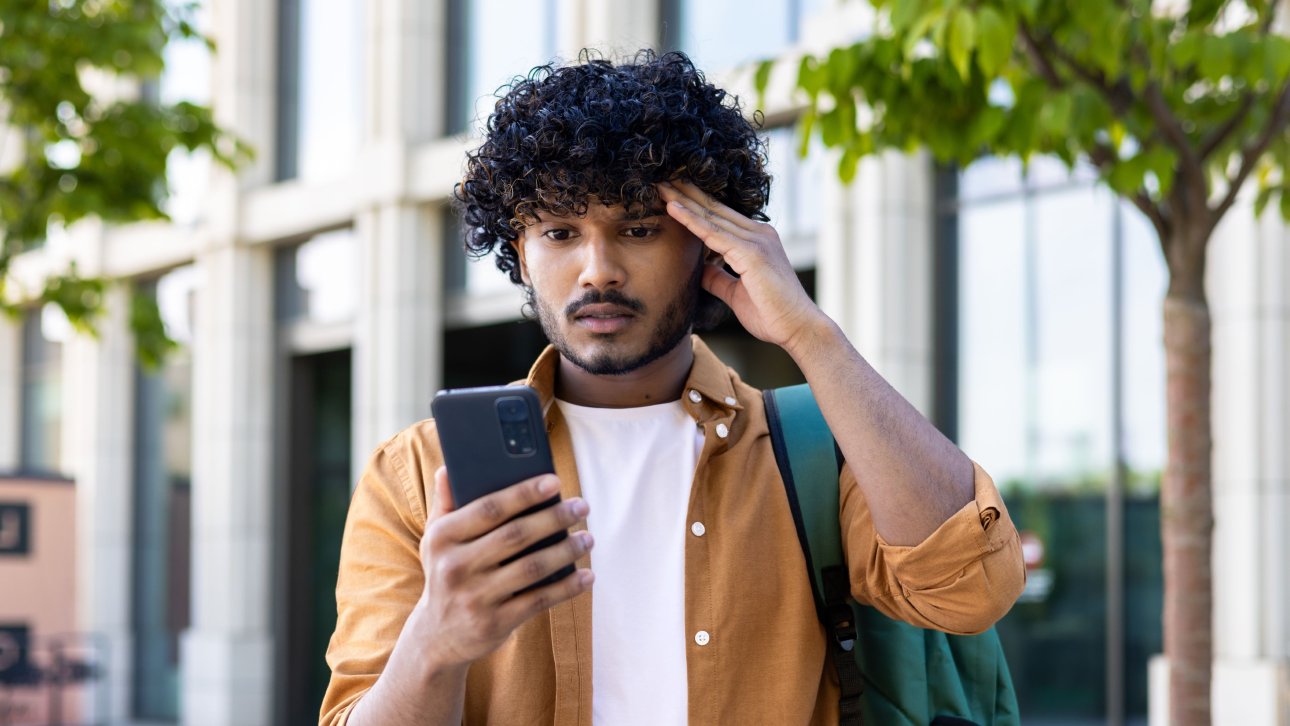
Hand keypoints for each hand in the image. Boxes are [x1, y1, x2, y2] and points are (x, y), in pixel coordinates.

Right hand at [416, 468, 593, 670]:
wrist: (436, 635)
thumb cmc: (445, 572)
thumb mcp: (436, 539)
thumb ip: (446, 503)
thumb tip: (449, 467)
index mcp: (444, 537)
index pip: (489, 508)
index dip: (524, 494)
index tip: (555, 482)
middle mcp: (456, 566)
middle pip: (516, 536)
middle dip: (554, 518)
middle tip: (581, 506)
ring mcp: (476, 597)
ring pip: (532, 568)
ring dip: (566, 551)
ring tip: (588, 538)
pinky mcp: (495, 623)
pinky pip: (538, 601)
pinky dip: (566, 588)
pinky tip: (587, 576)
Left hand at [658, 179, 824, 351]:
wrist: (798, 328)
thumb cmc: (772, 313)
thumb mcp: (737, 292)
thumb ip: (719, 278)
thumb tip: (700, 269)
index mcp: (758, 241)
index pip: (721, 217)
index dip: (696, 204)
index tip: (672, 194)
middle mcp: (759, 234)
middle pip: (715, 208)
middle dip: (686, 193)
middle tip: (661, 178)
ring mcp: (756, 241)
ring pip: (711, 216)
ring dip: (683, 199)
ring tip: (660, 185)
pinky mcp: (751, 253)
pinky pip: (713, 233)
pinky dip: (691, 220)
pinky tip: (673, 208)